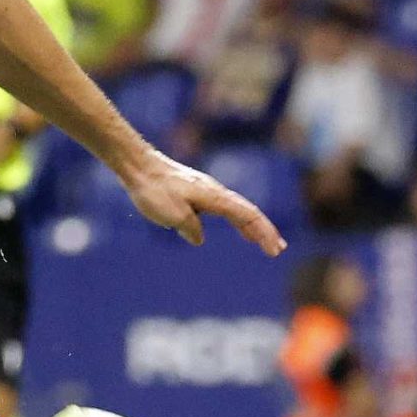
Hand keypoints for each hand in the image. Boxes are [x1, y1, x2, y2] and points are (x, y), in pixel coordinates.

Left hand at [116, 148, 286, 254]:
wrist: (138, 165)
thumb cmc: (155, 190)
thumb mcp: (173, 216)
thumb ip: (191, 228)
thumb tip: (198, 238)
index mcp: (215, 197)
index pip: (248, 216)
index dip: (263, 234)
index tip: (274, 251)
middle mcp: (215, 192)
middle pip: (247, 212)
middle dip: (264, 231)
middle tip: (278, 248)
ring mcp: (206, 190)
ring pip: (235, 209)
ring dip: (250, 226)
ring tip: (260, 240)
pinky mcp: (195, 191)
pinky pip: (223, 208)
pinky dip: (235, 220)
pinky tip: (233, 228)